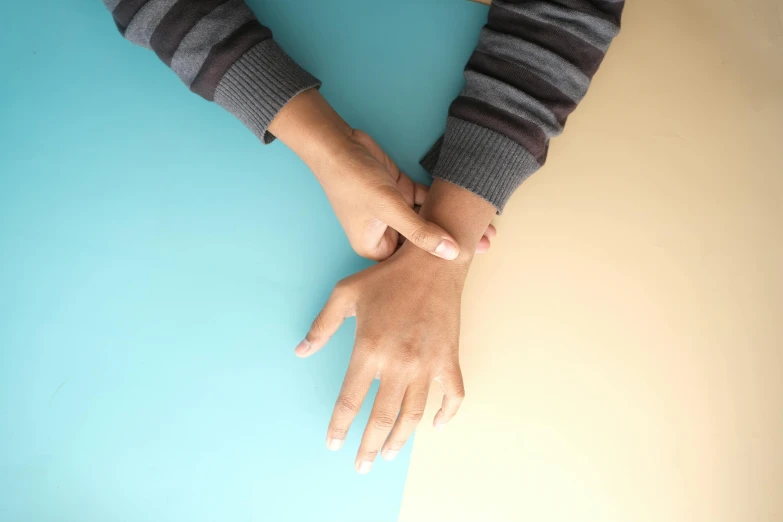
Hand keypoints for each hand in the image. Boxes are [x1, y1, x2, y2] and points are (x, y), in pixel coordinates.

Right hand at [269, 89, 494, 259]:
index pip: (410, 263)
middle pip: (423, 242)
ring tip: (483, 225)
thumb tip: (452, 253)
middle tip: (485, 241)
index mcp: (374, 246)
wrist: (337, 143)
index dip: (438, 264)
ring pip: (427, 220)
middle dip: (451, 240)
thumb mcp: (389, 209)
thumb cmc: (351, 180)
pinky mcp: (398, 190)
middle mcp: (384, 232)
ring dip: (450, 219)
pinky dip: (441, 200)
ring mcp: (392, 210)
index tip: (469, 262)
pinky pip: (424, 200)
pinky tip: (465, 203)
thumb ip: (421, 232)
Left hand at [295, 180, 496, 472]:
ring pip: (413, 414)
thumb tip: (300, 351)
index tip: (333, 444)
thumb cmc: (386, 277)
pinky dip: (446, 414)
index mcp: (369, 349)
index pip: (350, 401)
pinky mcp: (448, 359)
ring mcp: (427, 364)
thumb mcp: (345, 293)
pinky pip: (452, 395)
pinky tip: (436, 426)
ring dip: (400, 439)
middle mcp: (398, 363)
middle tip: (361, 466)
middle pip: (381, 418)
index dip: (340, 427)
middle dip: (368, 446)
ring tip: (388, 454)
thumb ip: (321, 326)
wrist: (433, 262)